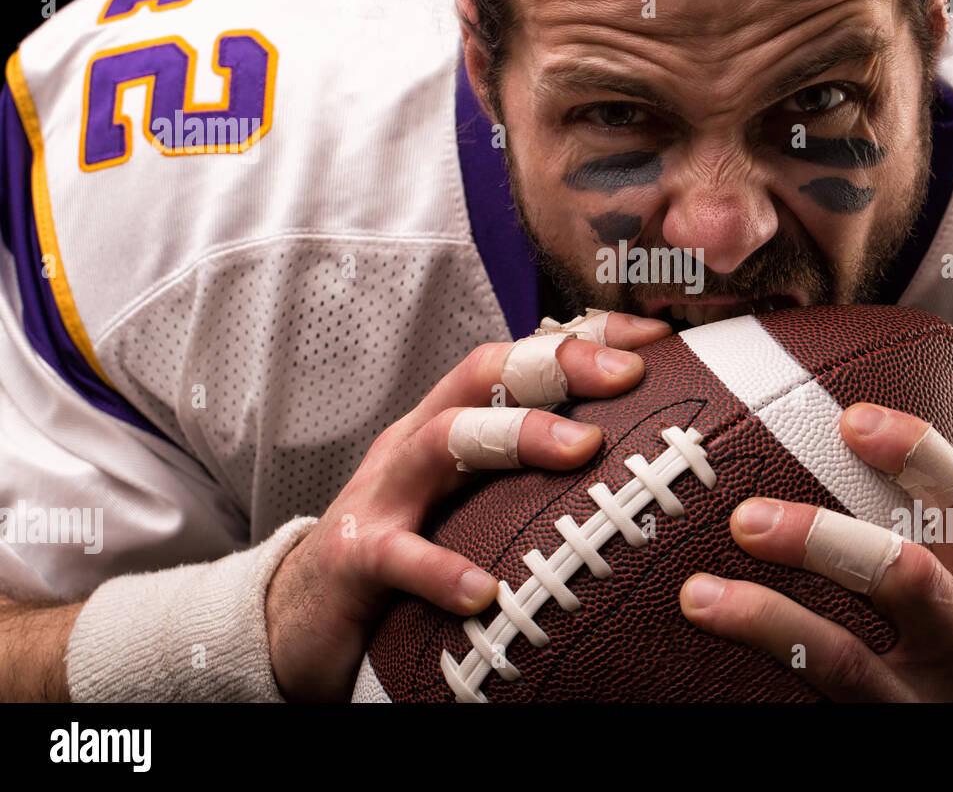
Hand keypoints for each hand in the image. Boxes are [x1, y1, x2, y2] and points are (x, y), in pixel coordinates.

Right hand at [265, 312, 669, 700]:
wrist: (297, 616)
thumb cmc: (404, 547)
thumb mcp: (465, 498)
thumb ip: (524, 475)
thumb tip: (626, 464)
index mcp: (448, 423)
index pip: (518, 358)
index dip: (584, 338)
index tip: (654, 337)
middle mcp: (415, 443)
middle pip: (481, 376)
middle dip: (557, 363)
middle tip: (627, 374)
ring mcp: (382, 495)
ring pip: (442, 439)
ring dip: (515, 436)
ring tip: (581, 451)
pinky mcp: (355, 559)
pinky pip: (399, 556)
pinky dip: (442, 570)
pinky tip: (484, 591)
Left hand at [680, 403, 952, 700]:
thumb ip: (919, 560)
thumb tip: (826, 465)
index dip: (916, 454)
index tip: (852, 419)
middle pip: (908, 577)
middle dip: (824, 538)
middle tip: (747, 517)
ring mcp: (924, 711)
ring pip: (846, 662)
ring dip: (766, 620)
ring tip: (700, 595)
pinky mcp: (882, 746)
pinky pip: (818, 709)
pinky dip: (761, 675)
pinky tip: (713, 650)